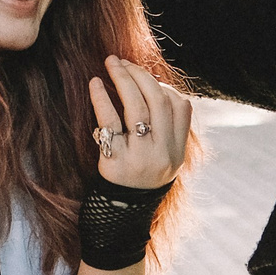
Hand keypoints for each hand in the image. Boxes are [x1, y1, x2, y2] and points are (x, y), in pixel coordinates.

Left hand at [86, 56, 192, 191]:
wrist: (120, 213)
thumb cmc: (138, 176)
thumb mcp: (162, 158)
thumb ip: (165, 127)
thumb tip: (153, 84)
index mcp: (177, 151)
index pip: (180, 108)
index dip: (163, 87)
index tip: (144, 77)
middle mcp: (163, 153)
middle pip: (158, 102)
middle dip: (140, 76)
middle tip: (121, 61)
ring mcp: (140, 157)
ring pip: (137, 108)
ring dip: (124, 79)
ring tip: (111, 63)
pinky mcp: (115, 160)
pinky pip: (110, 122)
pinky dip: (102, 99)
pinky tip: (95, 84)